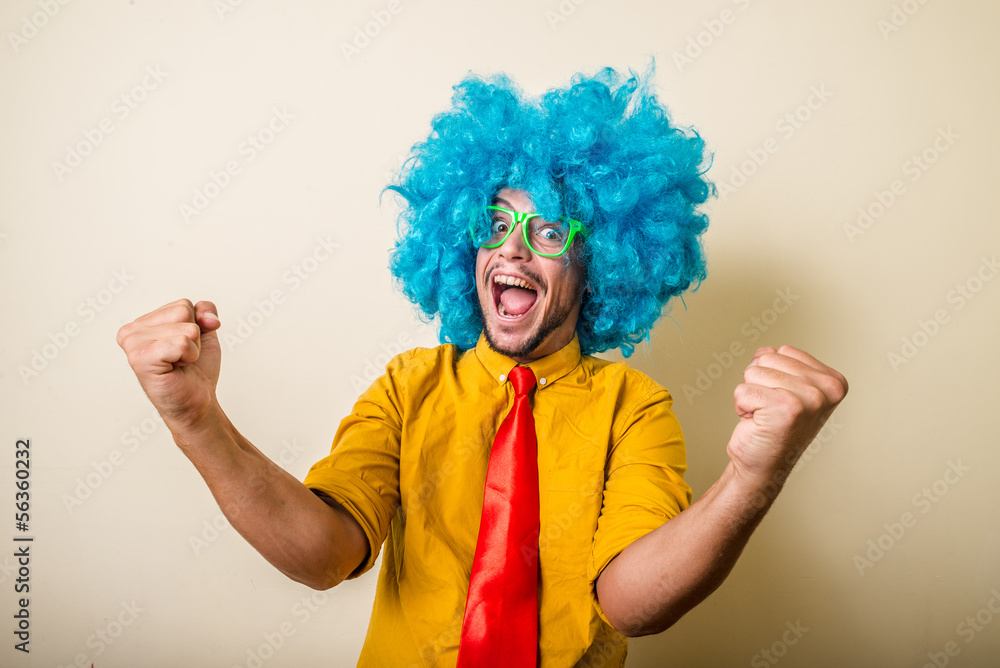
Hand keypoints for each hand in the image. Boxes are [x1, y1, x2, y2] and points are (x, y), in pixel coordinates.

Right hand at [116, 299, 222, 429]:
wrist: (198, 402)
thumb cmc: (196, 369)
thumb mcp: (204, 332)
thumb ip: (204, 311)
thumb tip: (208, 317)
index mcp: (142, 322)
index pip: (183, 305)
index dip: (196, 327)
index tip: (184, 348)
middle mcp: (131, 331)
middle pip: (184, 311)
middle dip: (194, 336)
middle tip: (181, 358)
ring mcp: (133, 344)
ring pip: (187, 328)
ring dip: (192, 349)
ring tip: (178, 364)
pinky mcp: (140, 359)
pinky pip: (183, 343)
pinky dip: (189, 356)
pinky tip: (175, 369)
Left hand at [726, 345, 847, 485]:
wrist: (763, 467)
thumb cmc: (773, 428)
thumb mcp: (784, 387)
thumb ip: (779, 363)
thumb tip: (765, 350)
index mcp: (834, 381)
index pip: (784, 350)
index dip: (773, 374)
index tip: (783, 401)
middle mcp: (827, 389)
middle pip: (768, 357)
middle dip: (760, 383)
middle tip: (771, 410)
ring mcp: (810, 398)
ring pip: (753, 371)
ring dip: (751, 395)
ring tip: (765, 416)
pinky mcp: (785, 407)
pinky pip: (742, 389)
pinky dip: (742, 406)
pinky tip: (758, 423)